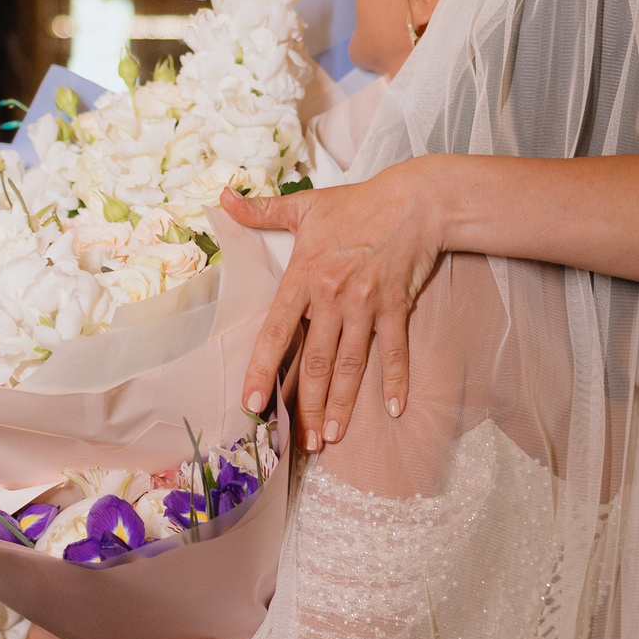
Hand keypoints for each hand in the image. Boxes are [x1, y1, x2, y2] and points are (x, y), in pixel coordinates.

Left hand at [224, 163, 446, 452]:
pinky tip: (395, 409)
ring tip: (331, 435)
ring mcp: (366, 305)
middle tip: (300, 440)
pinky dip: (396, 379)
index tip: (253, 403)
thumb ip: (261, 210)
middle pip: (314, 361)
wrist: (414, 200)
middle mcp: (332, 296)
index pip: (276, 332)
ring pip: (349, 363)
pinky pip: (394, 350)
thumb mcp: (306, 205)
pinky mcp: (396, 307)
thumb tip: (223, 197)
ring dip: (341, 402)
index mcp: (304, 276)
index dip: (263, 369)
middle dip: (305, 405)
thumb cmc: (358, 204)